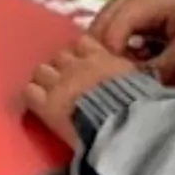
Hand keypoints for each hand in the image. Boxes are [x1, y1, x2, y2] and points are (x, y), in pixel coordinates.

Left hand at [23, 36, 142, 146]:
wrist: (124, 130)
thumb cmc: (141, 112)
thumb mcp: (145, 87)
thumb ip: (135, 79)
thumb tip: (142, 80)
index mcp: (105, 60)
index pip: (83, 44)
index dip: (80, 55)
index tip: (83, 65)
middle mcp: (80, 66)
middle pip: (60, 56)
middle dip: (62, 68)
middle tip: (65, 83)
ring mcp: (60, 83)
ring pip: (42, 71)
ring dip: (46, 81)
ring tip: (50, 95)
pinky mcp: (47, 104)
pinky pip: (30, 92)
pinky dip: (33, 96)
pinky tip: (37, 106)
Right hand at [85, 0, 174, 82]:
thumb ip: (162, 68)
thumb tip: (135, 86)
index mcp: (144, 2)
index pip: (113, 32)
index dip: (112, 59)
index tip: (122, 82)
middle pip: (98, 29)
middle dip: (104, 57)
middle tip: (120, 81)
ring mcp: (124, 0)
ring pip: (97, 28)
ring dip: (104, 52)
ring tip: (122, 72)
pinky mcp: (124, 9)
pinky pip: (105, 28)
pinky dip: (109, 46)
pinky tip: (126, 61)